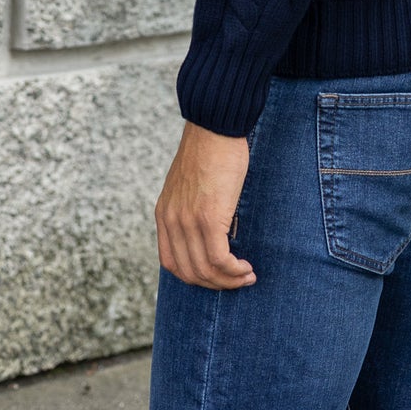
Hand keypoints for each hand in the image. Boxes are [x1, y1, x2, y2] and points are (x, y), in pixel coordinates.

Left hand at [154, 120, 258, 290]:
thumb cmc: (210, 149)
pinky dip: (233, 270)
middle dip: (215, 284)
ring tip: (246, 276)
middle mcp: (171, 221)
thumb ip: (191, 207)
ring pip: (204, 270)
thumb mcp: (189, 183)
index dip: (195, 276)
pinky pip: (219, 259)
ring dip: (228, 281)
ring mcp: (188, 221)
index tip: (217, 274)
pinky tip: (246, 268)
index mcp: (164, 214)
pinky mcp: (209, 217)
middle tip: (237, 280)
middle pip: (188, 273)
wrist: (215, 126)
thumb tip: (211, 229)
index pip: (171, 263)